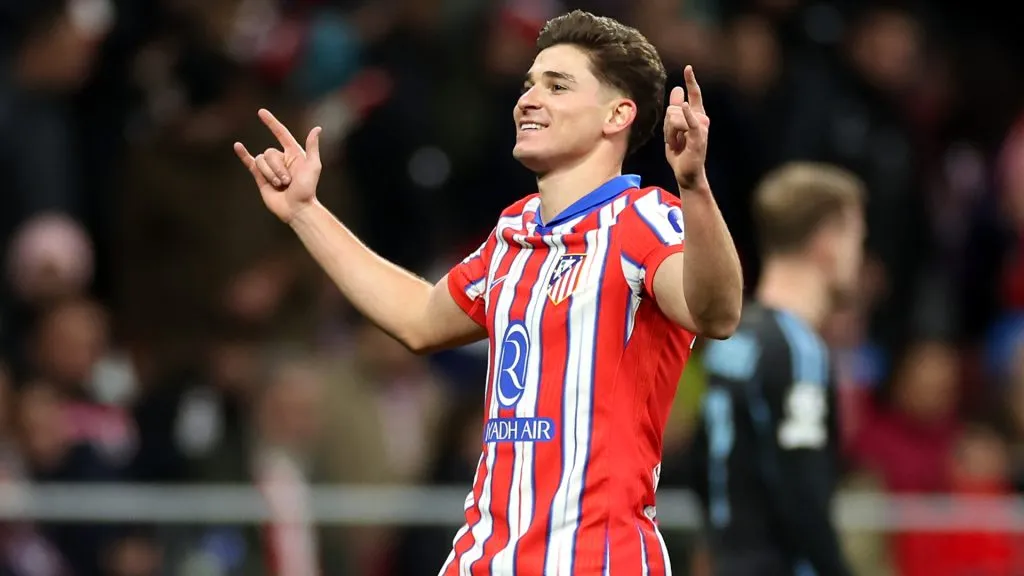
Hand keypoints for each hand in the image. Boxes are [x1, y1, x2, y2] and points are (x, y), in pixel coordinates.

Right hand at [234, 109, 322, 222]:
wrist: (297, 208)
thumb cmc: (308, 189)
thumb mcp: (313, 166)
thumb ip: (312, 147)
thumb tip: (317, 128)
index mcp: (294, 153)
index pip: (280, 133)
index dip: (271, 123)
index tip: (261, 112)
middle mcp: (281, 158)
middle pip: (270, 153)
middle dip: (278, 168)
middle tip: (288, 181)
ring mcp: (270, 168)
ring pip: (261, 160)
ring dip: (270, 174)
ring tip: (280, 185)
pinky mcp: (260, 177)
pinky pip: (250, 162)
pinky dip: (243, 154)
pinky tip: (237, 146)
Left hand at [664, 65, 710, 190]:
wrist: (686, 174)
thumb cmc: (681, 154)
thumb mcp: (673, 129)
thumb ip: (674, 111)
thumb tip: (677, 90)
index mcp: (696, 116)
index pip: (694, 94)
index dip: (691, 81)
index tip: (688, 68)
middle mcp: (701, 118)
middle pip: (673, 109)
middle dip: (667, 127)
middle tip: (674, 141)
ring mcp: (701, 127)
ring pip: (674, 118)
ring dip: (669, 134)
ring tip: (677, 146)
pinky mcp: (699, 137)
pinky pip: (691, 122)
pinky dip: (688, 115)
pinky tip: (686, 107)